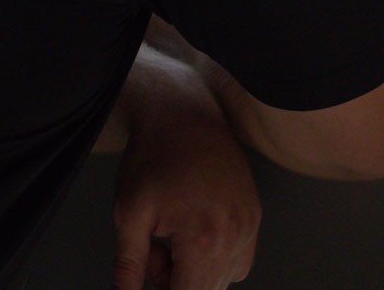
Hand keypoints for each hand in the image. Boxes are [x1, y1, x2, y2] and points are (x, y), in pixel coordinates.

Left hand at [107, 49, 260, 289]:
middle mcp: (235, 236)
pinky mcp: (255, 215)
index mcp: (204, 240)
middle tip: (154, 245)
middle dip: (176, 279)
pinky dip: (215, 253)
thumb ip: (128, 265)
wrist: (182, 112)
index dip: (164, 289)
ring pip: (223, 277)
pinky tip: (194, 224)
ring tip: (174, 229)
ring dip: (196, 268)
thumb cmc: (154, 156)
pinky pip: (238, 257)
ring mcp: (250, 225)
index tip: (152, 266)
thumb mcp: (129, 212)